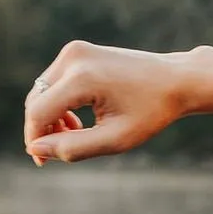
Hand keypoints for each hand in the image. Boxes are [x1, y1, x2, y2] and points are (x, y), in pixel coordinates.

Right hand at [24, 41, 193, 163]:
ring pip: (41, 92)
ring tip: (76, 134)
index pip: (38, 113)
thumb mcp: (116, 139)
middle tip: (63, 150)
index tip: (43, 162)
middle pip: (36, 101)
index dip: (35, 140)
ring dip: (50, 117)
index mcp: (82, 77)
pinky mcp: (77, 51)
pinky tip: (77, 121)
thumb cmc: (152, 112)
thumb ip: (73, 148)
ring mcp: (74, 51)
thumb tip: (35, 149)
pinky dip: (58, 103)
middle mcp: (74, 57)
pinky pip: (53, 83)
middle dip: (43, 129)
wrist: (177, 80)